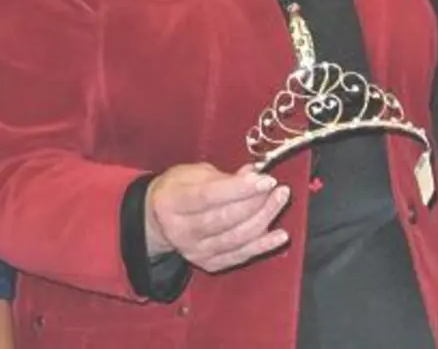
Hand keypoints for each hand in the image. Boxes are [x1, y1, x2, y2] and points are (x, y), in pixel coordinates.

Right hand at [144, 163, 290, 272]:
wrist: (157, 220)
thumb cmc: (179, 190)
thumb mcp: (193, 174)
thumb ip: (223, 176)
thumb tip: (254, 174)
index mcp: (172, 202)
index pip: (209, 197)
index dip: (240, 189)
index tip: (266, 179)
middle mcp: (180, 230)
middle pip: (225, 219)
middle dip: (257, 203)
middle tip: (278, 189)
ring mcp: (194, 251)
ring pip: (236, 238)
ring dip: (264, 220)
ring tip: (280, 201)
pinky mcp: (208, 264)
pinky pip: (240, 255)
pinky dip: (262, 246)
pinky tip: (280, 235)